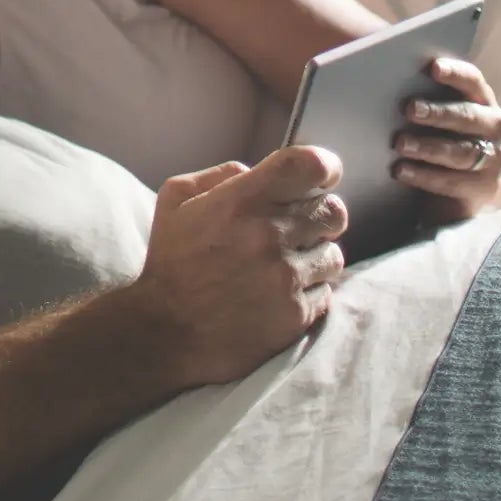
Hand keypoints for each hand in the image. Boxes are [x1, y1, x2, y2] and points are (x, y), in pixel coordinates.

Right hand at [132, 147, 346, 386]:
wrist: (166, 333)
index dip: (325, 167)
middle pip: (334, 211)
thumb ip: (220, 175)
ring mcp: (286, 277)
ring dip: (315, 257)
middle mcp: (270, 235)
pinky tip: (279, 294)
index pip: (309, 166)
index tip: (322, 177)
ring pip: (334, 255)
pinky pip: (326, 292)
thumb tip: (257, 172)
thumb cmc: (171, 262)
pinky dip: (309, 292)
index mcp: (242, 201)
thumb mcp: (176, 199)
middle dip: (321, 216)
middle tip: (301, 228)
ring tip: (284, 266)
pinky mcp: (296, 314)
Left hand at [391, 55, 500, 221]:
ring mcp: (493, 160)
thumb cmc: (437, 134)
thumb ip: (419, 93)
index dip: (455, 73)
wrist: (455, 187)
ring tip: (400, 144)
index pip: (472, 81)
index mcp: (482, 99)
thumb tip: (380, 69)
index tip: (433, 67)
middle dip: (438, 113)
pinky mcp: (483, 189)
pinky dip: (425, 175)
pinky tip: (401, 170)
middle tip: (409, 108)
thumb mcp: (433, 114)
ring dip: (428, 147)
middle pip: (468, 117)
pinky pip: (453, 182)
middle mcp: (494, 127)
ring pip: (461, 152)